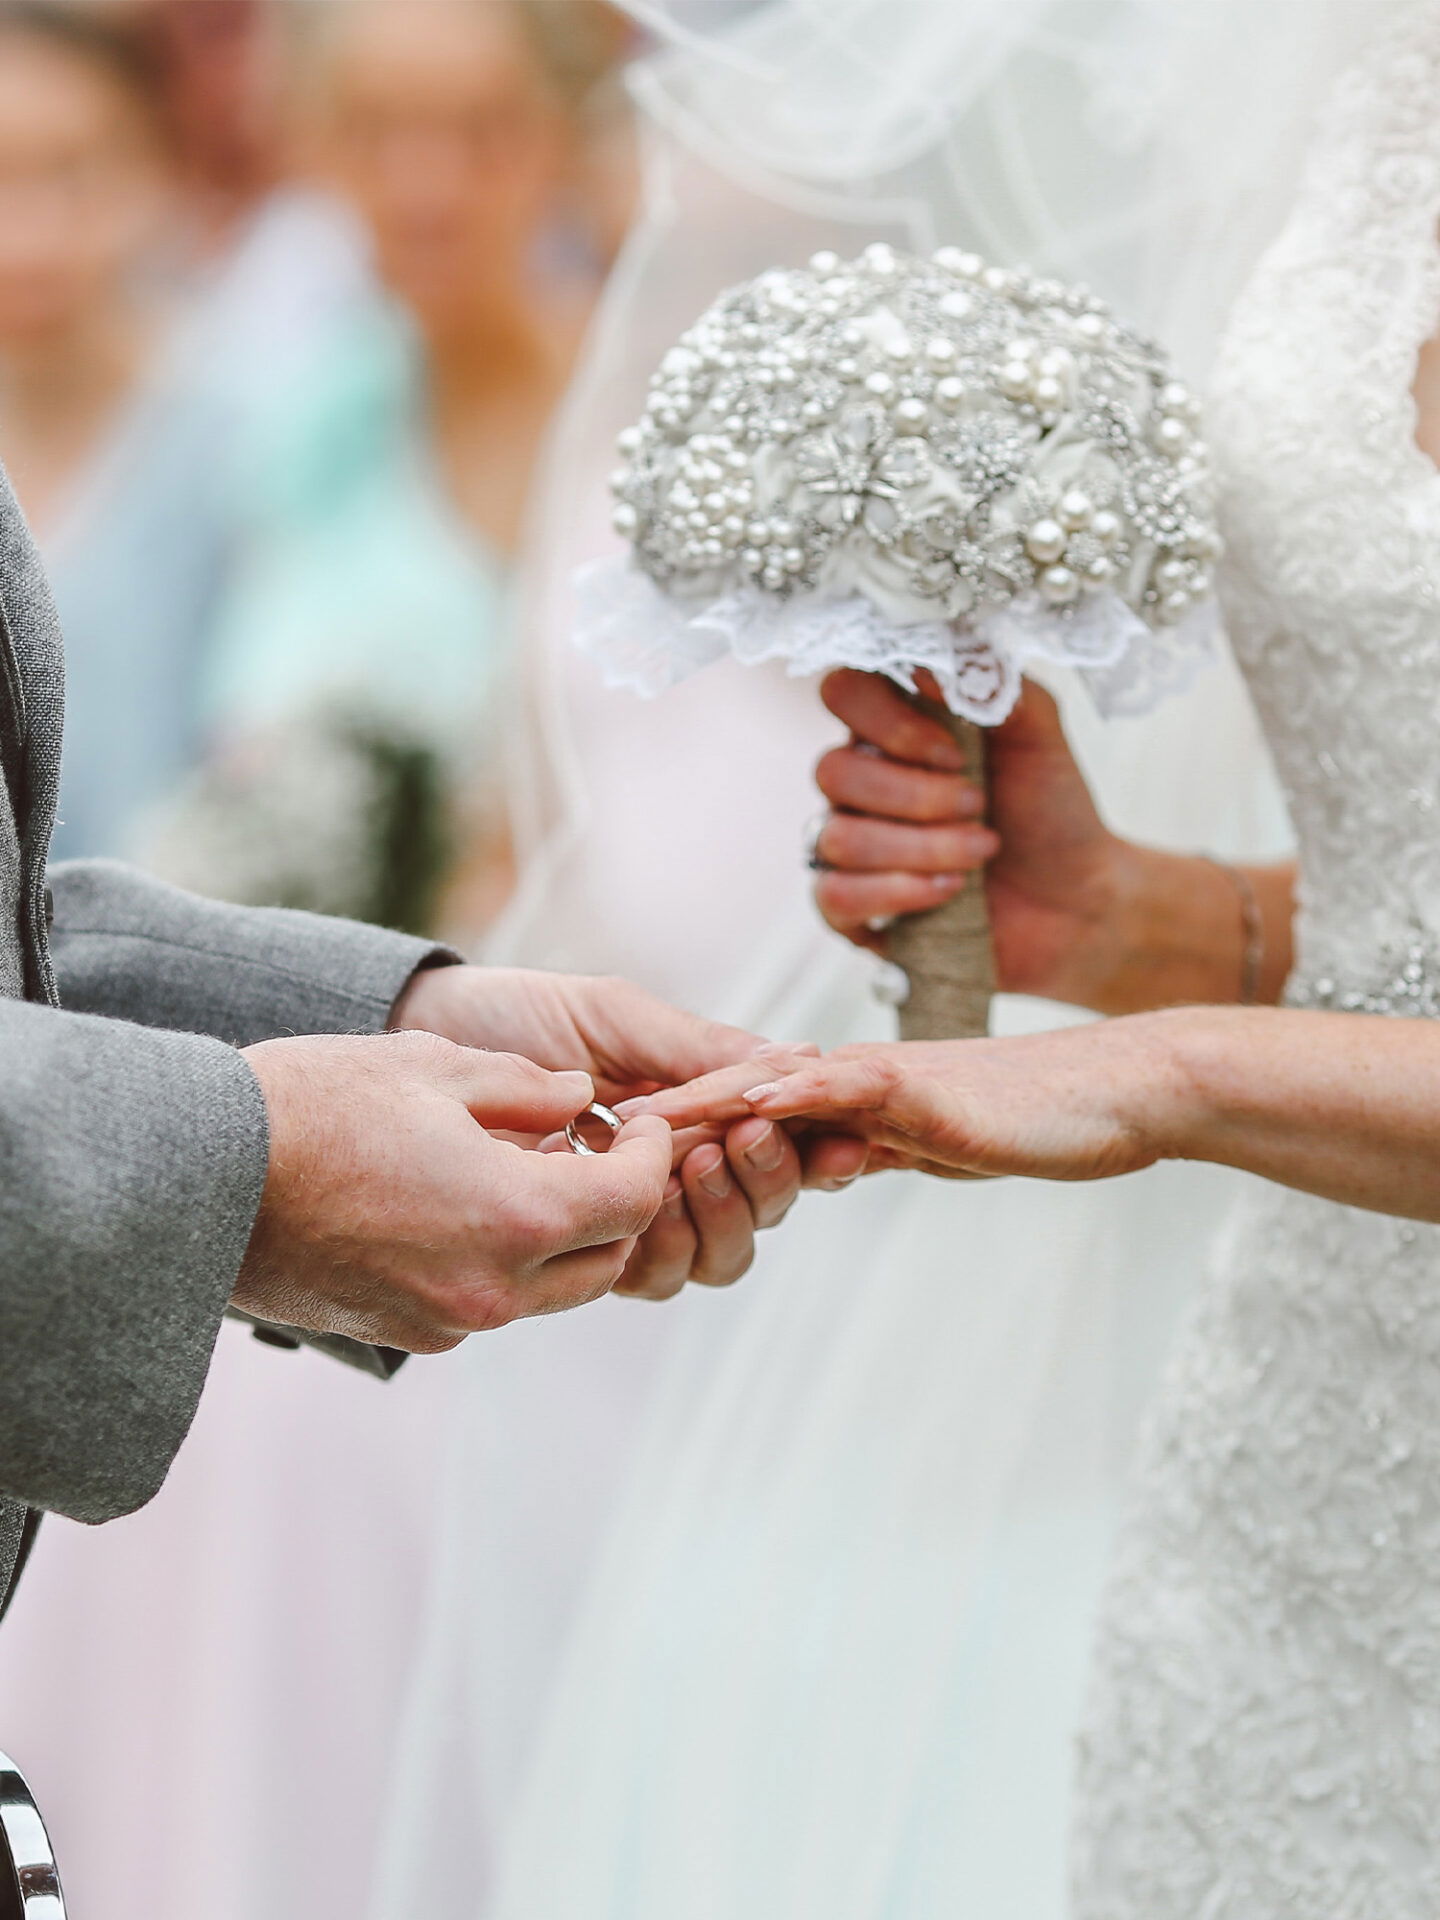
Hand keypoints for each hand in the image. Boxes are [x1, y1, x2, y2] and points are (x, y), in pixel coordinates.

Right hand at [235, 1031, 672, 1350]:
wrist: (196, 1179)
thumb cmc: (311, 1106)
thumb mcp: (430, 1067)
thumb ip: (524, 1087)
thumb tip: (580, 1099)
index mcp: (514, 1215)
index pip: (632, 1201)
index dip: (652, 1157)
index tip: (642, 1123)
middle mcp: (492, 1287)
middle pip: (605, 1259)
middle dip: (618, 1203)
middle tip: (599, 1147)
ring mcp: (447, 1322)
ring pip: (550, 1291)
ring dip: (562, 1237)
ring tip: (531, 1170)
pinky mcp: (404, 1334)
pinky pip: (489, 1304)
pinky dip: (504, 1261)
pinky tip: (467, 1204)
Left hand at [391, 967, 864, 1294]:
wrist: (425, 1041)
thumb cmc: (521, 1017)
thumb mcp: (618, 1018)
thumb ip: (703, 1049)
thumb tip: (804, 1058)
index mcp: (701, 1113)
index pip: (784, 1150)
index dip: (821, 1156)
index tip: (841, 1142)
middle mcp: (678, 1175)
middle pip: (764, 1213)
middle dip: (769, 1182)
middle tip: (745, 1137)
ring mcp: (634, 1218)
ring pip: (717, 1257)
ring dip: (722, 1216)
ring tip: (694, 1161)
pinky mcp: (585, 1251)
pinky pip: (650, 1275)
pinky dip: (660, 1242)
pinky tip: (642, 1198)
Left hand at [640, 1017, 1189, 1184]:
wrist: (1118, 1091)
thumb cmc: (1034, 1117)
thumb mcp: (931, 1139)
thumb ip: (874, 1143)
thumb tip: (826, 1166)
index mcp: (844, 1101)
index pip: (747, 1117)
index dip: (684, 1135)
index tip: (620, 1154)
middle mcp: (848, 1084)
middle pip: (738, 1102)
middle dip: (671, 1126)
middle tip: (605, 1142)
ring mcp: (879, 1081)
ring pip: (770, 1090)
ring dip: (706, 1113)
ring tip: (643, 1129)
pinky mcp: (916, 1087)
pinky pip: (842, 1086)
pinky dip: (790, 1094)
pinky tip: (745, 1105)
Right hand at [813, 670, 1128, 1006]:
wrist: (1077, 898)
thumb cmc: (1051, 812)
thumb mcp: (1039, 734)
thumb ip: (994, 683)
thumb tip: (929, 663)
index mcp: (893, 729)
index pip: (843, 694)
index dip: (890, 722)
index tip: (956, 753)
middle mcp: (861, 784)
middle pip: (833, 772)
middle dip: (919, 796)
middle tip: (979, 806)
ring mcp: (851, 846)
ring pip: (839, 838)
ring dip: (923, 848)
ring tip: (980, 852)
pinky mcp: (852, 909)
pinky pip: (834, 896)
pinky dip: (898, 893)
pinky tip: (949, 891)